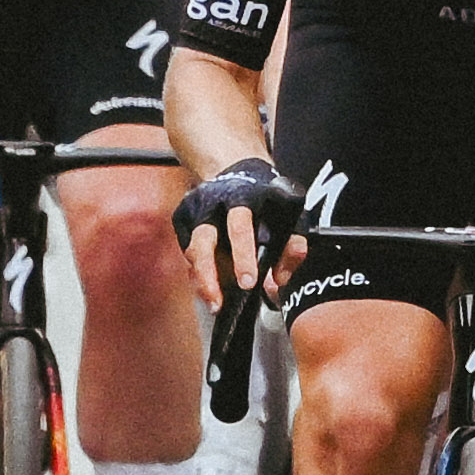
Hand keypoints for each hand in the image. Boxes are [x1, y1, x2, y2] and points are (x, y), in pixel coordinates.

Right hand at [183, 153, 305, 303]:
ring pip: (192, 250)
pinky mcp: (182, 219)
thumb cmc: (268, 200)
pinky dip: (199, 273)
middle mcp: (214, 200)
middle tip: (221, 302)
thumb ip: (291, 247)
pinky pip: (189, 254)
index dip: (243, 254)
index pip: (240, 224)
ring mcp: (195, 208)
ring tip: (216, 305)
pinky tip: (210, 288)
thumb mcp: (290, 214)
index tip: (248, 283)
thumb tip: (279, 280)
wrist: (237, 169)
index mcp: (245, 195)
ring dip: (203, 281)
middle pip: (205, 239)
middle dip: (210, 275)